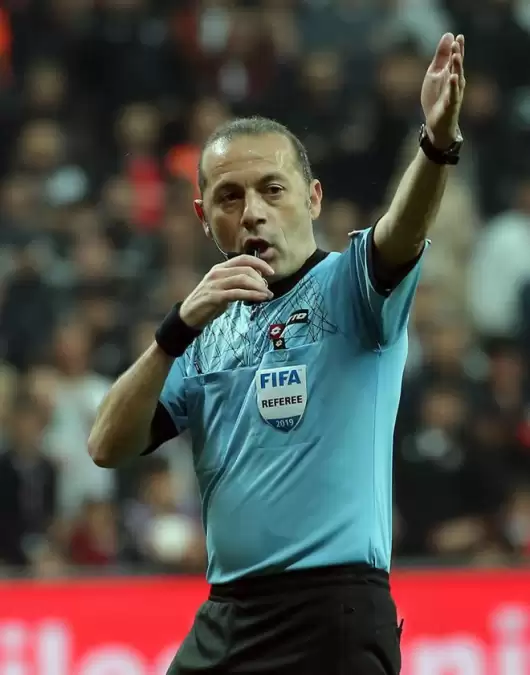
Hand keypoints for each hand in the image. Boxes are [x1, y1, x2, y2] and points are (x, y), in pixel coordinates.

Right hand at [180, 255, 273, 328]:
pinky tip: (261, 298)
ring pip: (243, 280)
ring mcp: (215, 284)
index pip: (243, 258)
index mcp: (220, 268)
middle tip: (267, 289)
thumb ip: (236, 282)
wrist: (189, 315)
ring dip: (259, 287)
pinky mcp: (215, 297)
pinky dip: (253, 295)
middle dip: (261, 279)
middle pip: (245, 269)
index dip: (259, 263)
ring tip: (268, 295)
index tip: (271, 272)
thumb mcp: (222, 287)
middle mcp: (217, 273)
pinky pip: (238, 293)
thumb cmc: (208, 302)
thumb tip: (259, 282)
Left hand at [421, 33, 465, 149]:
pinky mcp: (450, 105)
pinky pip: (452, 95)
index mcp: (451, 74)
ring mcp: (454, 94)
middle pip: (457, 67)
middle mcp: (456, 83)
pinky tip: (453, 78)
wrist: (436, 124)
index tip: (458, 36)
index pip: (455, 59)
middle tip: (457, 42)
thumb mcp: (434, 74)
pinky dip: (453, 86)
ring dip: (457, 67)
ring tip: (456, 56)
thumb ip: (440, 57)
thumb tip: (448, 35)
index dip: (457, 48)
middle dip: (457, 54)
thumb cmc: (436, 98)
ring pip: (457, 79)